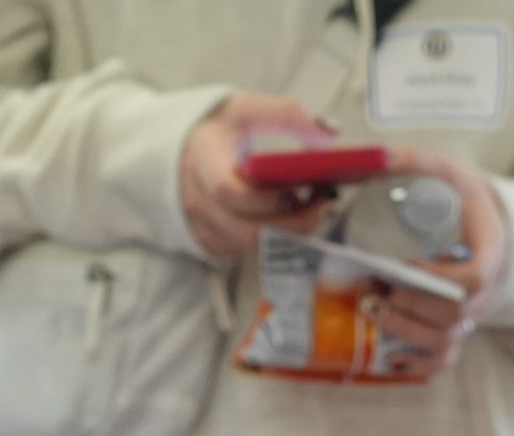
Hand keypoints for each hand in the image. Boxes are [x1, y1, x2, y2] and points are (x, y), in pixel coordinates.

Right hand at [180, 93, 339, 260]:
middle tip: (323, 204)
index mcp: (204, 164)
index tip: (297, 185)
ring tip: (311, 206)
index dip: (266, 197)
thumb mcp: (245, 108)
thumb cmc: (219, 130)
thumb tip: (327, 133)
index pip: (229, 192)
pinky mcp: (215, 243)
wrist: (187, 152)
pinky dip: (275, 238)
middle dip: (292, 223)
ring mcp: (205, 227)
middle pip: (247, 232)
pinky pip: (249, 251)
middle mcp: (200, 202)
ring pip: (252, 246)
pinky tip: (290, 216)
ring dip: (288, 231)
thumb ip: (285, 114)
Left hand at [365, 147, 510, 376]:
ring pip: (445, 343)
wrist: (481, 230)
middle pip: (454, 316)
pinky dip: (417, 366)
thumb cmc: (462, 202)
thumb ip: (418, 163)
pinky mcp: (455, 335)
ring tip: (372, 310)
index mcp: (490, 253)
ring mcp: (470, 319)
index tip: (405, 265)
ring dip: (405, 333)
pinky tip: (389, 356)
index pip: (475, 278)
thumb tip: (381, 155)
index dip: (441, 279)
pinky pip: (442, 363)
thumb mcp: (449, 174)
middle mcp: (486, 293)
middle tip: (373, 290)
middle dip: (410, 308)